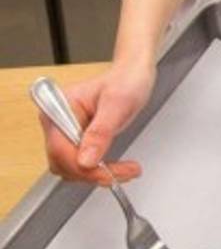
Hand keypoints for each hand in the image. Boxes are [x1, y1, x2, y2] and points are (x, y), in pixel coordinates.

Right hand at [40, 63, 154, 184]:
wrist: (134, 74)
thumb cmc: (126, 80)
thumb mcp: (118, 104)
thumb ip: (100, 132)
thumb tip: (85, 160)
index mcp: (58, 107)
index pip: (60, 149)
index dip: (83, 167)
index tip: (108, 173)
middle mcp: (57, 121)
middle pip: (63, 162)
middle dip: (92, 173)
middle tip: (124, 173)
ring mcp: (65, 131)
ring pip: (70, 167)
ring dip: (95, 174)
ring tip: (125, 170)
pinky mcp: (76, 139)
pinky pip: (80, 163)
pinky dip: (97, 170)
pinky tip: (116, 168)